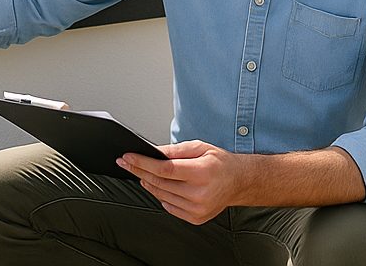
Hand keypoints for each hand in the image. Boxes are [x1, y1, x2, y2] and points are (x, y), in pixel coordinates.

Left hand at [118, 141, 248, 224]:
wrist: (239, 182)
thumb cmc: (220, 163)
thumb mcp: (200, 147)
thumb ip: (175, 150)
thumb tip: (153, 151)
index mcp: (202, 172)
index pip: (164, 169)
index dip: (143, 163)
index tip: (128, 157)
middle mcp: (199, 193)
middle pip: (160, 182)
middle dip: (139, 171)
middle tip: (126, 163)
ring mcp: (197, 208)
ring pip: (162, 195)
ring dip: (148, 183)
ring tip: (142, 173)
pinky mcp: (196, 218)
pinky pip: (169, 207)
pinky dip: (161, 196)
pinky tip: (159, 186)